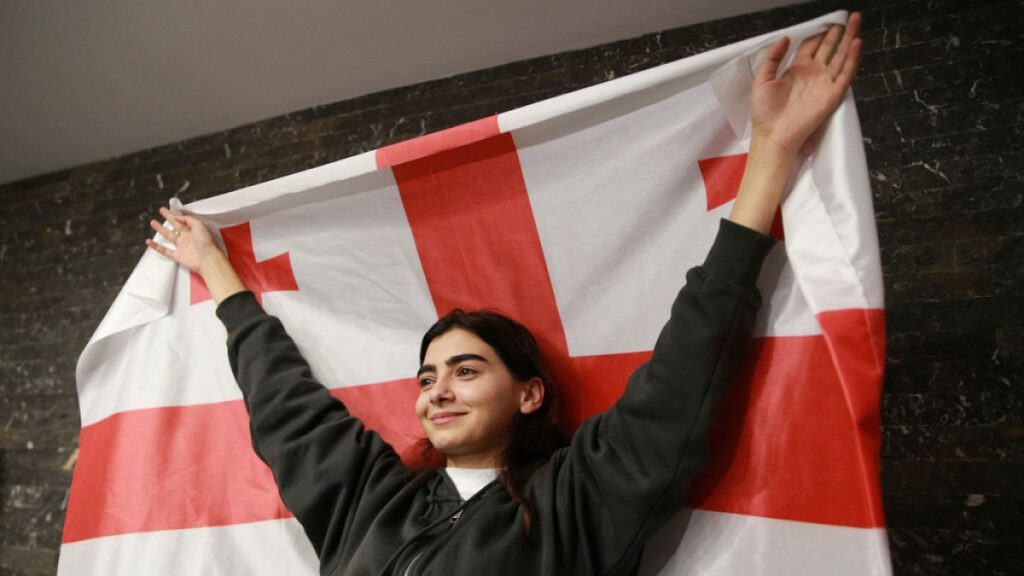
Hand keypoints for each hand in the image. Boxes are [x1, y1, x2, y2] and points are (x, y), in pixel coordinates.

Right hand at [146, 207, 247, 302]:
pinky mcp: (177, 255)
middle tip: (161, 210)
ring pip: (168, 236)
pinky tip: (148, 241)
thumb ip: (187, 219)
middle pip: (175, 225)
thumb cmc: (205, 241)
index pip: (182, 220)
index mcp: (193, 230)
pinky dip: (156, 246)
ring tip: (152, 222)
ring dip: (160, 229)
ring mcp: (181, 246)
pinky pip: (164, 250)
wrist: (207, 259)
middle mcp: (187, 237)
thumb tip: (177, 216)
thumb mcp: (199, 225)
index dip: (175, 214)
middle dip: (168, 217)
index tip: (168, 209)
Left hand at [750, 12, 861, 156]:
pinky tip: (856, 42)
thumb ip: (773, 58)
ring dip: (849, 37)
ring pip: (842, 56)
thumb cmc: (765, 112)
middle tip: (847, 16)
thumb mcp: (763, 80)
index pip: (812, 46)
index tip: (824, 22)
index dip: (818, 34)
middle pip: (830, 47)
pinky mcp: (833, 94)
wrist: (772, 135)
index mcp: (798, 70)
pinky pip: (846, 74)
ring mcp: (825, 83)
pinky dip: (853, 58)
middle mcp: (814, 74)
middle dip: (838, 32)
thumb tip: (785, 38)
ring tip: (855, 19)